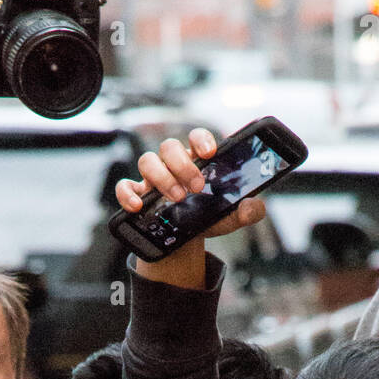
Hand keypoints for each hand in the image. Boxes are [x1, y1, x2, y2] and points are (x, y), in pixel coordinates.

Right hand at [114, 128, 267, 286]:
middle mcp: (172, 164)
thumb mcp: (230, 217)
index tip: (210, 153)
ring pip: (148, 161)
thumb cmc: (207, 218)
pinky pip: (125, 186)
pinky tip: (138, 206)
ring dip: (161, 177)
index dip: (201, 140)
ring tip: (176, 198)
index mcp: (197, 161)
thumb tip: (253, 206)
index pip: (196, 137)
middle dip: (182, 165)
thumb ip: (247, 211)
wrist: (186, 241)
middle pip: (169, 147)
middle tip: (196, 187)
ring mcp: (152, 179)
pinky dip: (128, 193)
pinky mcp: (137, 195)